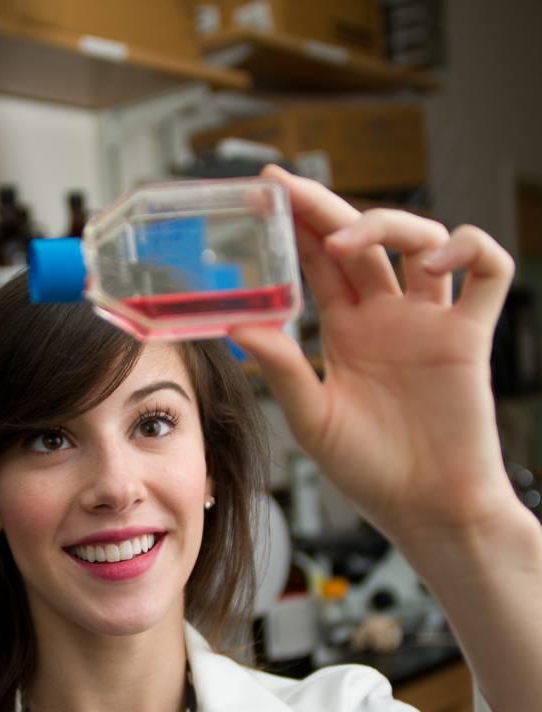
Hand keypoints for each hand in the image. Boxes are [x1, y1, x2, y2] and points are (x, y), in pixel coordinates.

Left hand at [229, 164, 518, 549]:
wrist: (424, 509)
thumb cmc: (369, 473)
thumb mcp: (312, 420)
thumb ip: (281, 370)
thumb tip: (237, 327)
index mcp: (346, 333)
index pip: (319, 262)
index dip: (298, 225)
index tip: (266, 192)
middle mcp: (387, 318)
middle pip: (362, 240)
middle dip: (327, 208)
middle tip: (291, 187)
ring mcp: (430, 322)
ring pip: (423, 240)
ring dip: (389, 226)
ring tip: (349, 246)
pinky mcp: (470, 336)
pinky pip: (488, 271)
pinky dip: (469, 250)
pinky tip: (436, 264)